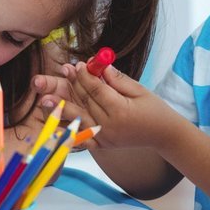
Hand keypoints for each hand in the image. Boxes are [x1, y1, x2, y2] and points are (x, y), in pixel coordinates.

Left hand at [43, 62, 180, 150]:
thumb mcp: (139, 90)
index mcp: (120, 111)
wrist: (163, 135)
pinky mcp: (102, 145)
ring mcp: (104, 138)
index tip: (78, 64)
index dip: (85, 76)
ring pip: (79, 119)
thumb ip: (118, 79)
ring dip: (62, 108)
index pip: (97, 90)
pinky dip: (69, 130)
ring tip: (46, 99)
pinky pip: (82, 137)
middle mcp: (110, 126)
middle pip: (85, 102)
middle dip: (73, 85)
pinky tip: (55, 124)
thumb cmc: (154, 109)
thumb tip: (99, 66)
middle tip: (62, 71)